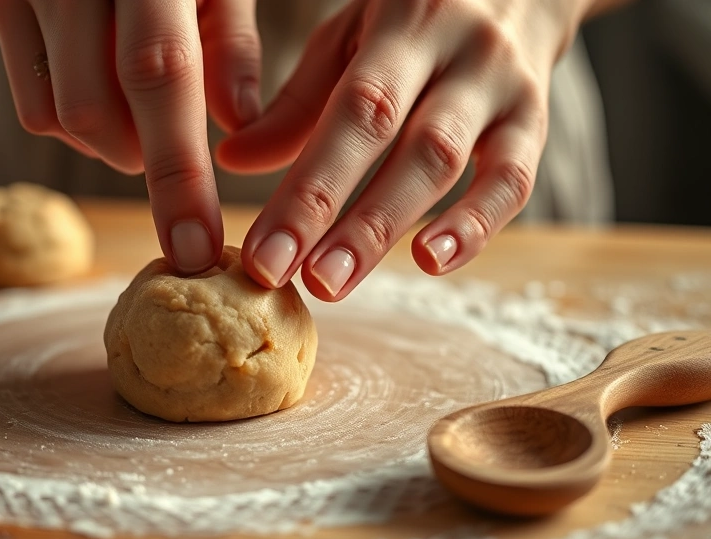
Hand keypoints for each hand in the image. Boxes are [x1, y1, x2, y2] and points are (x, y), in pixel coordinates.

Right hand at [0, 0, 263, 273]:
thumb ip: (232, 40)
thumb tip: (237, 127)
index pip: (160, 78)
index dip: (177, 173)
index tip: (194, 247)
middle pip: (95, 110)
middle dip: (145, 163)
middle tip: (183, 173)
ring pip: (56, 114)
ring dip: (110, 144)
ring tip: (149, 124)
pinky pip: (29, 97)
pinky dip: (73, 122)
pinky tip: (107, 99)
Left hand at [217, 0, 600, 299]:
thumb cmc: (412, 20)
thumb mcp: (351, 39)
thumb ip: (297, 103)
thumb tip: (234, 159)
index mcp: (403, 24)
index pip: (353, 111)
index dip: (309, 188)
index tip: (266, 252)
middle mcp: (460, 51)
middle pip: (403, 144)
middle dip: (346, 221)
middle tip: (297, 281)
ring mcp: (504, 87)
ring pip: (448, 165)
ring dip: (388, 230)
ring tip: (337, 282)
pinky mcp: (536, 121)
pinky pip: (514, 182)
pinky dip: (475, 227)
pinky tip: (432, 264)